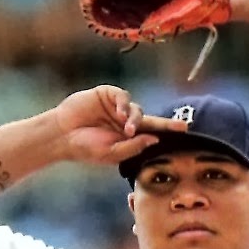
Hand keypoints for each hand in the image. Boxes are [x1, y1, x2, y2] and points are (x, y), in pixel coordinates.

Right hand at [54, 86, 187, 165]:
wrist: (61, 136)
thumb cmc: (85, 148)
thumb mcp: (111, 153)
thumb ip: (132, 147)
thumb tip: (154, 139)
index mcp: (128, 137)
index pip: (152, 134)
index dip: (169, 131)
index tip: (187, 130)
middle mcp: (125, 121)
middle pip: (150, 120)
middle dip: (165, 124)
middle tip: (179, 128)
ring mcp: (116, 107)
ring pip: (137, 110)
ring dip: (134, 119)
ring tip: (125, 129)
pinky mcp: (107, 94)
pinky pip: (123, 97)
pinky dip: (124, 104)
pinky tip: (119, 114)